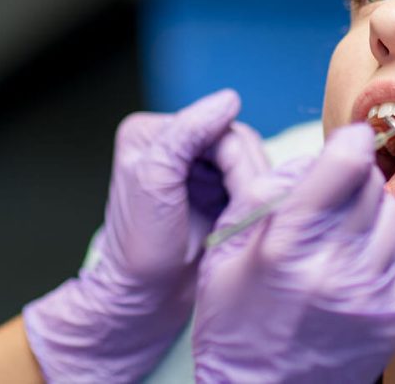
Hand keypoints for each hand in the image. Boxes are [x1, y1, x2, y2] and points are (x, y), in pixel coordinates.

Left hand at [22, 89, 268, 382]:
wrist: (145, 297)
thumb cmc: (142, 245)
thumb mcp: (155, 180)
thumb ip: (187, 133)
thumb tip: (230, 99)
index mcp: (152, 132)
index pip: (217, 127)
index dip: (236, 161)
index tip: (237, 200)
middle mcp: (175, 143)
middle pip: (238, 142)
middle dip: (245, 179)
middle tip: (237, 216)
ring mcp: (197, 168)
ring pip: (250, 163)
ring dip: (250, 192)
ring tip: (235, 221)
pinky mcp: (215, 190)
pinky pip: (251, 182)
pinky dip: (251, 201)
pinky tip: (239, 220)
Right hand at [192, 124, 394, 382]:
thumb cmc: (235, 322)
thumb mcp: (226, 250)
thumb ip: (266, 193)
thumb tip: (317, 155)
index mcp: (286, 247)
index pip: (345, 165)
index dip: (351, 141)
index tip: (351, 137)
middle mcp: (335, 268)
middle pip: (372, 185)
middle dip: (356, 175)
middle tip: (336, 188)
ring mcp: (370, 293)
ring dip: (374, 207)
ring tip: (345, 225)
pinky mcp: (394, 313)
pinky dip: (390, 239)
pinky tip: (363, 250)